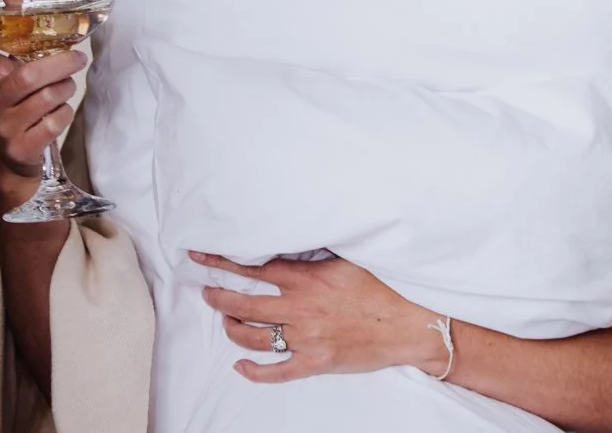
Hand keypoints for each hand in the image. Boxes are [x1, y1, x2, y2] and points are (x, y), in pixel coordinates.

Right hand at [0, 14, 84, 192]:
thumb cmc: (14, 108)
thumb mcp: (10, 73)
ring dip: (66, 88)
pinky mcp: (20, 148)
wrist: (7, 163)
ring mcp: (4, 127)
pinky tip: (59, 112)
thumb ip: (17, 35)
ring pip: (47, 98)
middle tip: (78, 59)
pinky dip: (64, 113)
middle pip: (28, 76)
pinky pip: (55, 122)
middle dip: (61, 64)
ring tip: (66, 86)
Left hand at [188, 252, 448, 382]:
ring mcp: (306, 338)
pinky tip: (241, 365)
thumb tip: (294, 239)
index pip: (255, 269)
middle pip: (245, 304)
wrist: (410, 323)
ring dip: (233, 328)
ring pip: (254, 336)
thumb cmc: (385, 287)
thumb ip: (317, 254)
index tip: (201, 257)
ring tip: (226, 320)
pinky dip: (254, 370)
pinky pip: (276, 372)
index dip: (224, 262)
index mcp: (308, 279)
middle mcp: (300, 308)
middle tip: (207, 292)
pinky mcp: (315, 362)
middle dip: (219, 298)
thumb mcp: (349, 259)